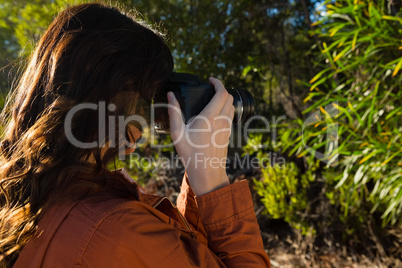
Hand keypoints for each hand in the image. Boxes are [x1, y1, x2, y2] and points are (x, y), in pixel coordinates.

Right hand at [167, 77, 234, 195]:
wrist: (208, 173)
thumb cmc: (191, 155)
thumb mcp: (178, 134)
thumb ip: (174, 112)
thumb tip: (170, 96)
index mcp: (210, 117)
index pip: (222, 92)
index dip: (217, 82)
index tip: (210, 80)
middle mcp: (222, 120)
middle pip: (229, 96)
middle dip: (221, 89)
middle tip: (209, 88)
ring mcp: (227, 127)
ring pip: (232, 105)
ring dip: (224, 99)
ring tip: (211, 99)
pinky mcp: (229, 134)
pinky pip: (231, 115)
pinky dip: (225, 108)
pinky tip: (214, 113)